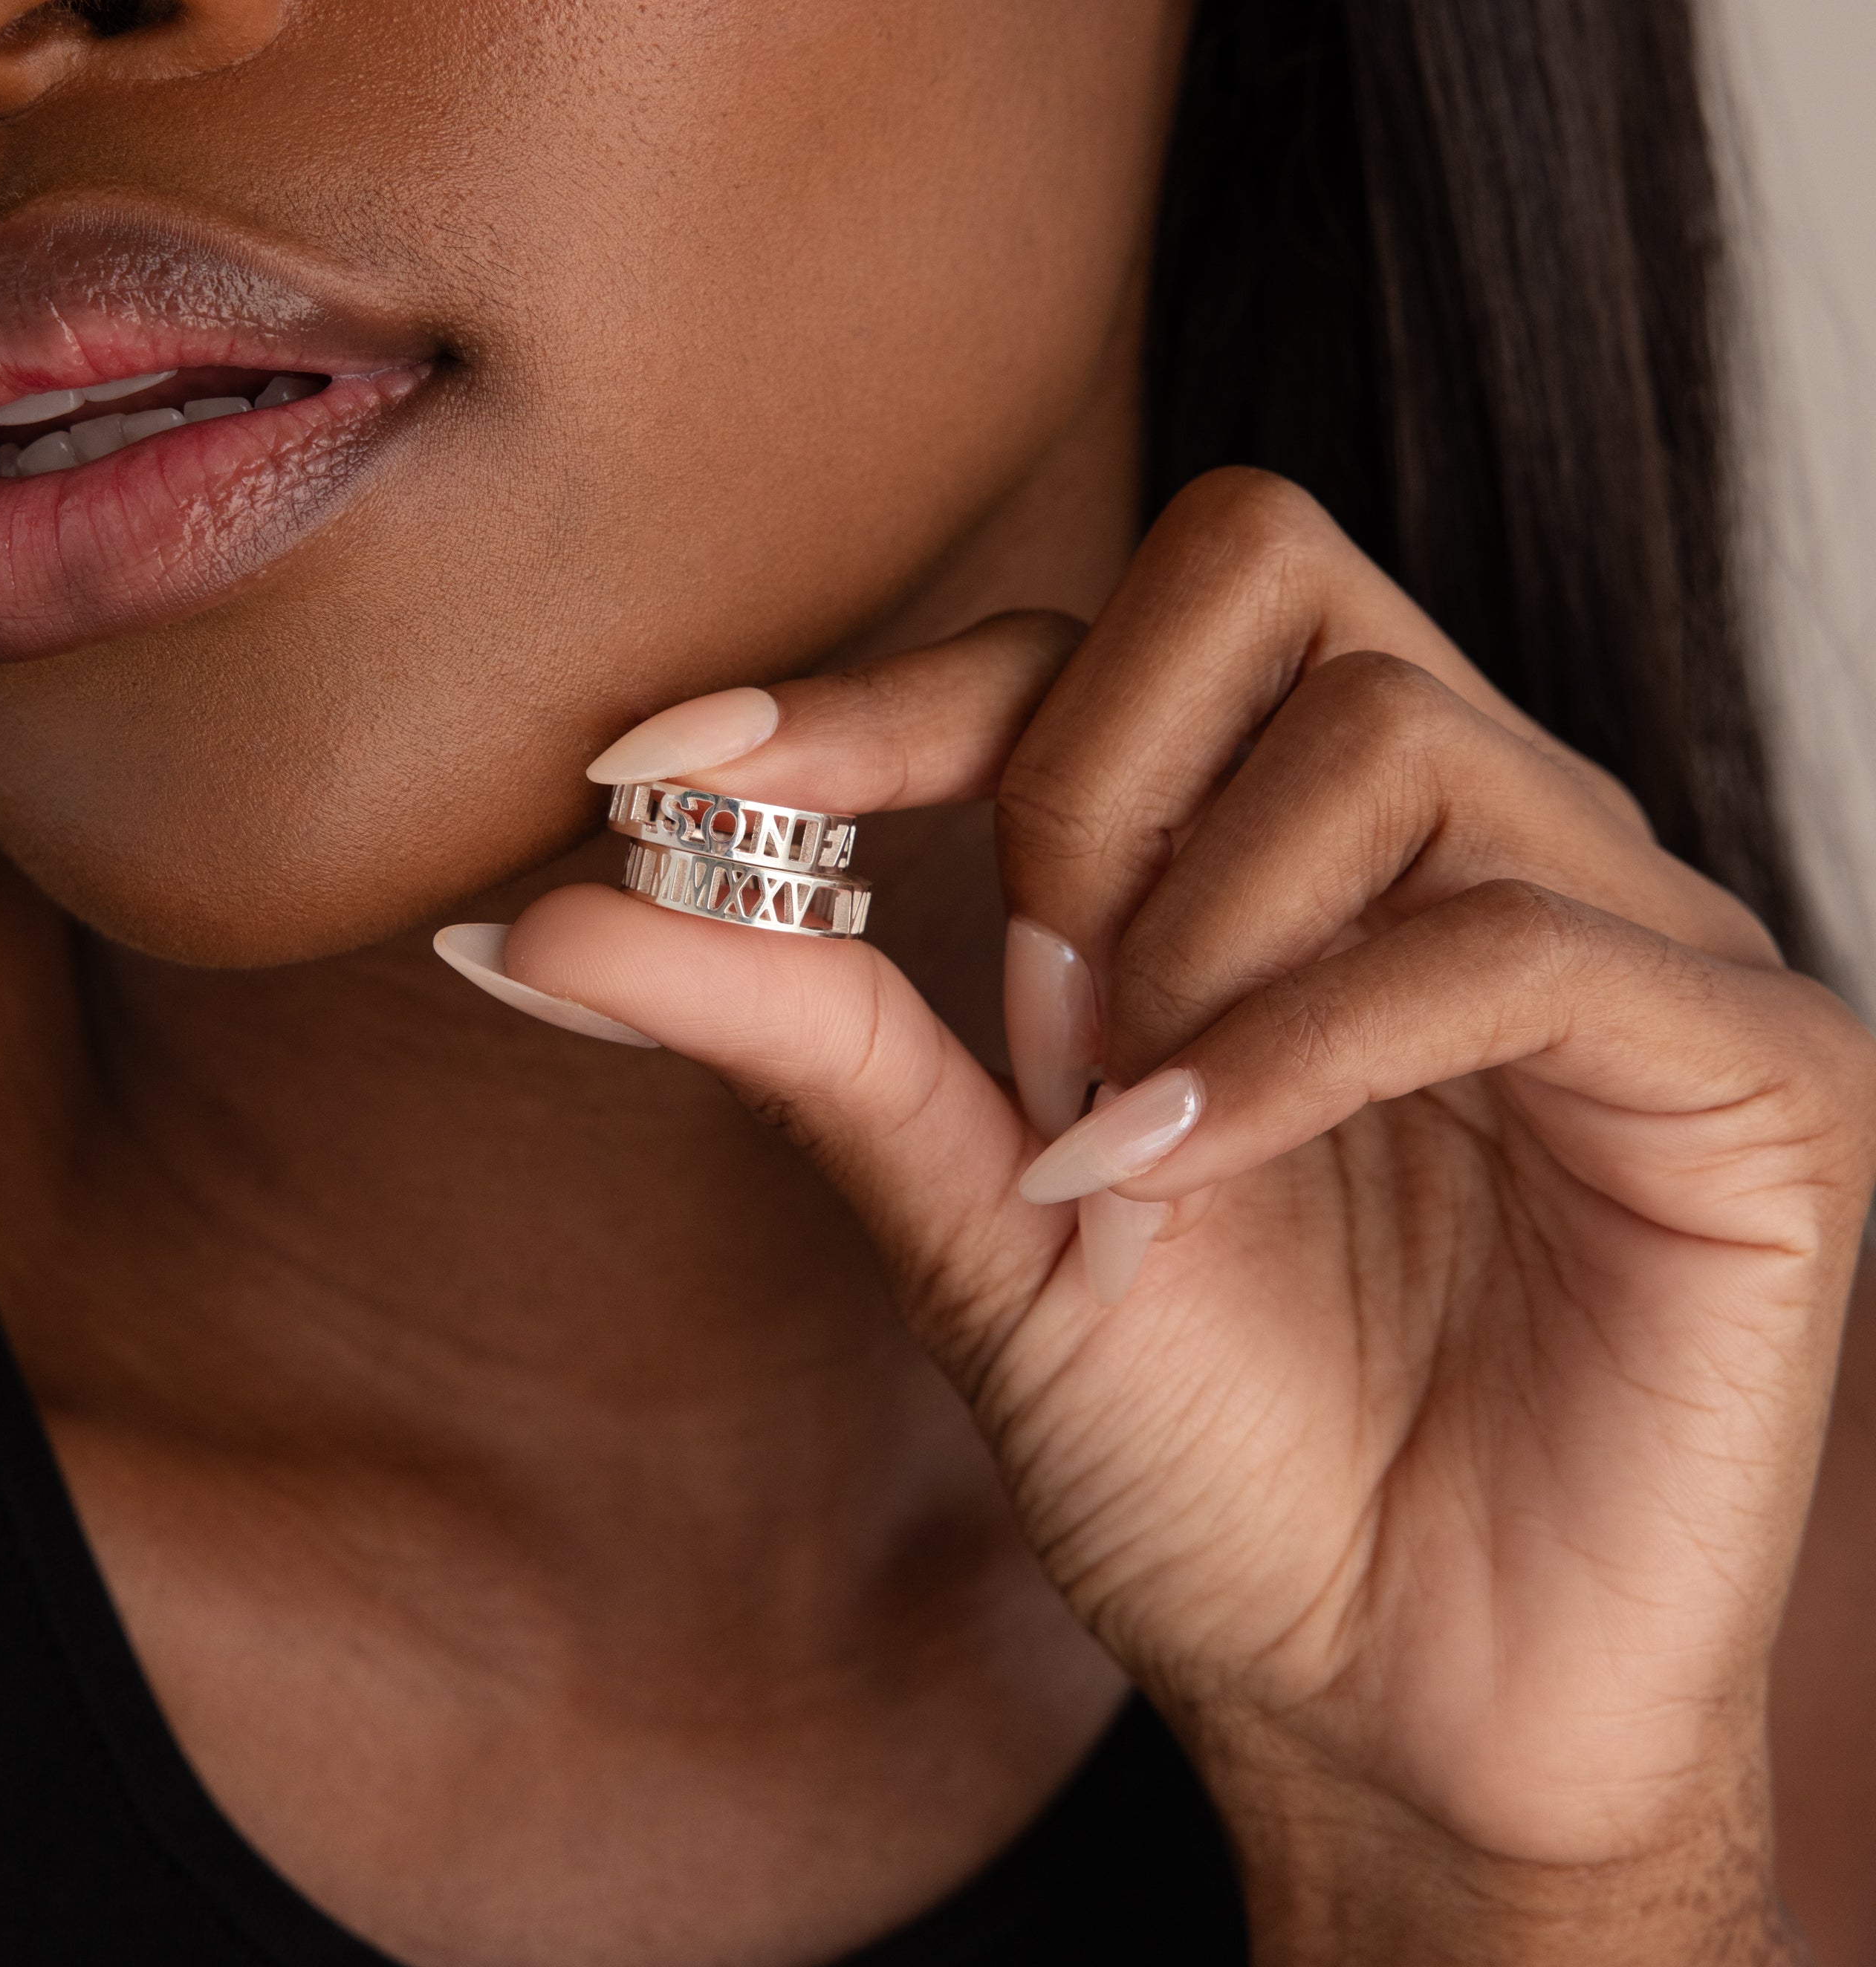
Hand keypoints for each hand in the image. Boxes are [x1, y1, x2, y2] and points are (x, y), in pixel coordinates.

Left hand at [500, 472, 1875, 1960]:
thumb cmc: (1205, 1458)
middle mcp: (1470, 832)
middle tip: (1031, 1015)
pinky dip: (1296, 1047)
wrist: (1393, 1714)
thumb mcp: (968, 1216)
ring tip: (1131, 1137)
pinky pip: (1512, 940)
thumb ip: (799, 1031)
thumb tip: (527, 911)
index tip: (662, 767)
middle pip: (1259, 566)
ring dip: (1185, 939)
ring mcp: (1625, 931)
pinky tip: (1183, 1172)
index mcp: (1299, 847)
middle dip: (1075, 782)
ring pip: (1382, 738)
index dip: (883, 682)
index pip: (1100, 634)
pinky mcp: (1756, 1066)